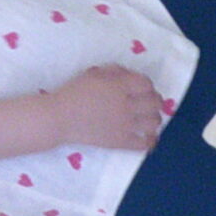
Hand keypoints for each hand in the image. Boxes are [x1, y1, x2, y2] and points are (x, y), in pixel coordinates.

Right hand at [47, 66, 165, 150]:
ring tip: (147, 119)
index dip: (147, 85)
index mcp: (118, 86)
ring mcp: (125, 125)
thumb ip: (114, 71)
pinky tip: (148, 137)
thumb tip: (130, 74)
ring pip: (154, 122)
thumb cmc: (74, 93)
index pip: (146, 84)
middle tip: (148, 103)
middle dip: (154, 101)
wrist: (60, 118)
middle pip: (155, 103)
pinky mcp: (121, 141)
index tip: (143, 88)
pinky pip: (145, 143)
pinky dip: (150, 140)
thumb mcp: (92, 74)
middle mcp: (125, 105)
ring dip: (154, 119)